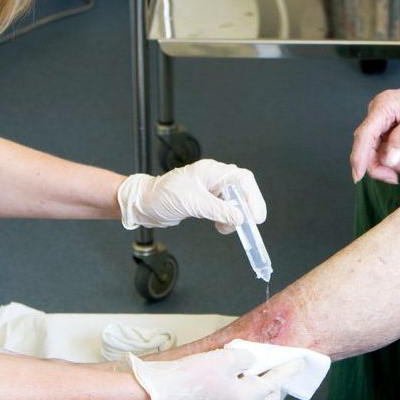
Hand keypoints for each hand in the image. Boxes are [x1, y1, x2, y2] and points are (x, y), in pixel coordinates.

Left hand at [117, 159, 265, 232]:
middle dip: (247, 208)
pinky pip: (225, 209)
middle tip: (250, 225)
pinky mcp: (206, 200)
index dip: (253, 197)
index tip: (256, 217)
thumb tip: (239, 218)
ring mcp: (210, 189)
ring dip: (236, 216)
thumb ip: (218, 210)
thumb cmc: (161, 196)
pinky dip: (227, 219)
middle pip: (242, 190)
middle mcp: (213, 177)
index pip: (242, 179)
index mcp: (211, 171)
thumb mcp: (192, 203)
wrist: (143, 204)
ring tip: (227, 228)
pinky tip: (221, 227)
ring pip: (235, 201)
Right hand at [126, 348, 302, 399]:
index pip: (275, 382)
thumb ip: (246, 357)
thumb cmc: (190, 377)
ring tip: (256, 370)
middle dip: (275, 384)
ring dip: (257, 388)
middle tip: (278, 367)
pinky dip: (241, 391)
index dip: (288, 369)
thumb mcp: (225, 358)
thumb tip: (251, 360)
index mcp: (247, 399)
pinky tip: (234, 378)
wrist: (159, 392)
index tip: (299, 361)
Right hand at [350, 70, 399, 184]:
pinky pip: (386, 152)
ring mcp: (383, 125)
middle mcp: (378, 116)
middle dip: (379, 166)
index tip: (358, 177)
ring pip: (376, 152)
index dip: (358, 157)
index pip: (364, 135)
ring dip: (391, 165)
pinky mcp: (390, 133)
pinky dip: (398, 161)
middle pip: (367, 147)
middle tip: (396, 178)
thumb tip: (388, 161)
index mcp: (382, 108)